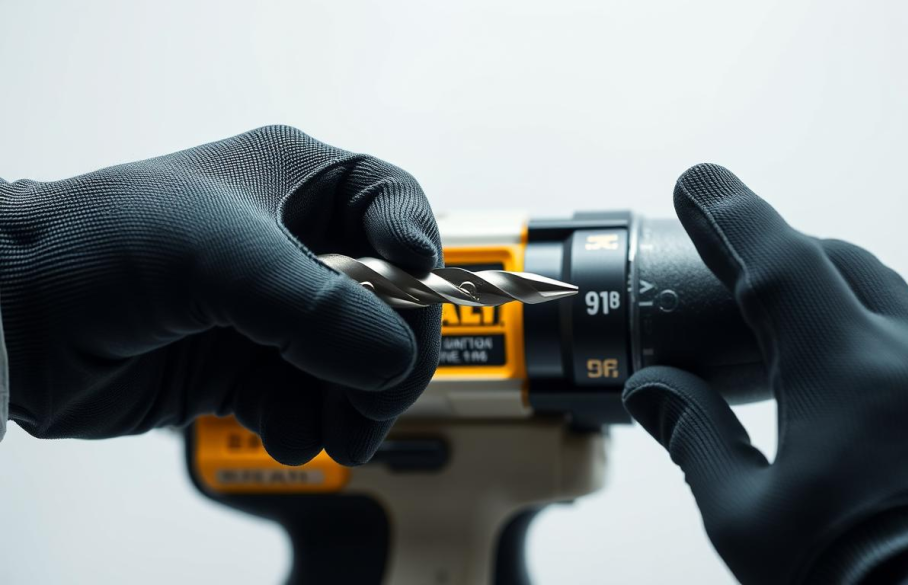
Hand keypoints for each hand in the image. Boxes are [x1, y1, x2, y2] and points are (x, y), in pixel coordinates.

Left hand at [0, 125, 441, 466]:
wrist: (15, 317)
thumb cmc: (100, 244)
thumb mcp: (222, 254)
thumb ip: (318, 308)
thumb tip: (393, 358)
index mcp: (296, 184)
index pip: (394, 206)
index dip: (418, 251)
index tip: (420, 291)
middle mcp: (295, 247)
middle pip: (391, 301)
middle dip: (392, 355)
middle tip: (379, 399)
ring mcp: (275, 313)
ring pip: (359, 363)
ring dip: (356, 405)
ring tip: (335, 434)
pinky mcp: (248, 369)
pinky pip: (312, 404)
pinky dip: (309, 427)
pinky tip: (286, 432)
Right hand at [624, 164, 907, 583]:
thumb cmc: (859, 582)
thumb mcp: (747, 519)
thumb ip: (697, 438)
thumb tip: (654, 391)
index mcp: (847, 376)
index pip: (780, 263)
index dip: (732, 215)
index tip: (697, 184)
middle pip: (841, 265)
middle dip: (780, 252)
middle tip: (730, 263)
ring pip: (888, 303)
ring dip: (830, 295)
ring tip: (780, 329)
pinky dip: (870, 342)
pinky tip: (845, 390)